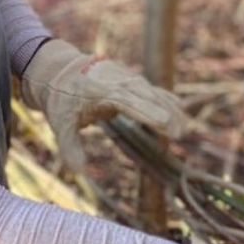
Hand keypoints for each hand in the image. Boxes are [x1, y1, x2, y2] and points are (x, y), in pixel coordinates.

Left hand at [21, 39, 186, 171]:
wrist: (60, 71)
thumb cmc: (61, 100)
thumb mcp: (60, 124)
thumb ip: (70, 148)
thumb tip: (80, 171)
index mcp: (100, 90)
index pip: (128, 101)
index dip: (148, 112)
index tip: (165, 124)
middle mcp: (117, 81)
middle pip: (146, 96)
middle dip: (164, 114)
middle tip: (179, 134)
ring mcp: (126, 78)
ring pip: (153, 92)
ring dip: (169, 109)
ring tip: (182, 131)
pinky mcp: (131, 80)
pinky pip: (153, 90)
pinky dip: (166, 101)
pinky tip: (180, 113)